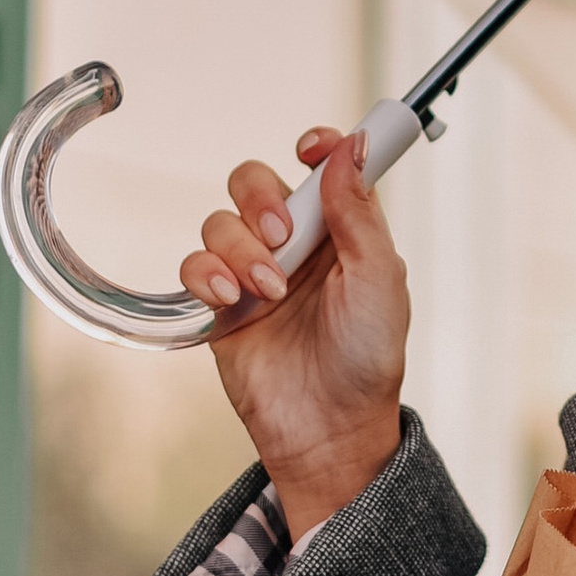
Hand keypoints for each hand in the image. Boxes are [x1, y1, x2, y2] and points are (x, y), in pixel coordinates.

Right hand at [181, 127, 410, 534]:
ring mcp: (253, 273)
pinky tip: (230, 297)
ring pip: (221, 221)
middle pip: (256, 182)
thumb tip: (352, 146)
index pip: (324, 168)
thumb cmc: (368, 360)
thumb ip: (360, 213)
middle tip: (283, 236)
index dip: (318, 148)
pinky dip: (206, 271)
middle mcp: (296, 245)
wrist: (329, 429)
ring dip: (240, 247)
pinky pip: (194, 263)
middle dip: (262, 198)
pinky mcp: (220, 305)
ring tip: (269, 291)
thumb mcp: (380, 281)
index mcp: (343, 232)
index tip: (312, 149)